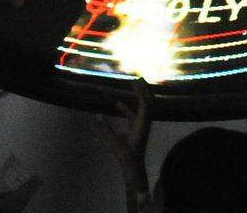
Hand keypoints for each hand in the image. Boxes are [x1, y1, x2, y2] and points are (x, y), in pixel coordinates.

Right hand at [98, 78, 152, 192]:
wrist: (134, 169)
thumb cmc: (126, 157)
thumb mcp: (115, 143)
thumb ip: (106, 130)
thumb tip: (97, 116)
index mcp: (142, 124)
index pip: (145, 104)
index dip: (141, 92)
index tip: (135, 81)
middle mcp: (144, 123)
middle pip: (149, 102)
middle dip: (145, 90)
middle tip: (139, 77)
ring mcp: (141, 125)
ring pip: (143, 107)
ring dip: (138, 96)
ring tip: (132, 85)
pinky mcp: (137, 129)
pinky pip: (134, 114)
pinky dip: (128, 107)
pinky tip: (117, 104)